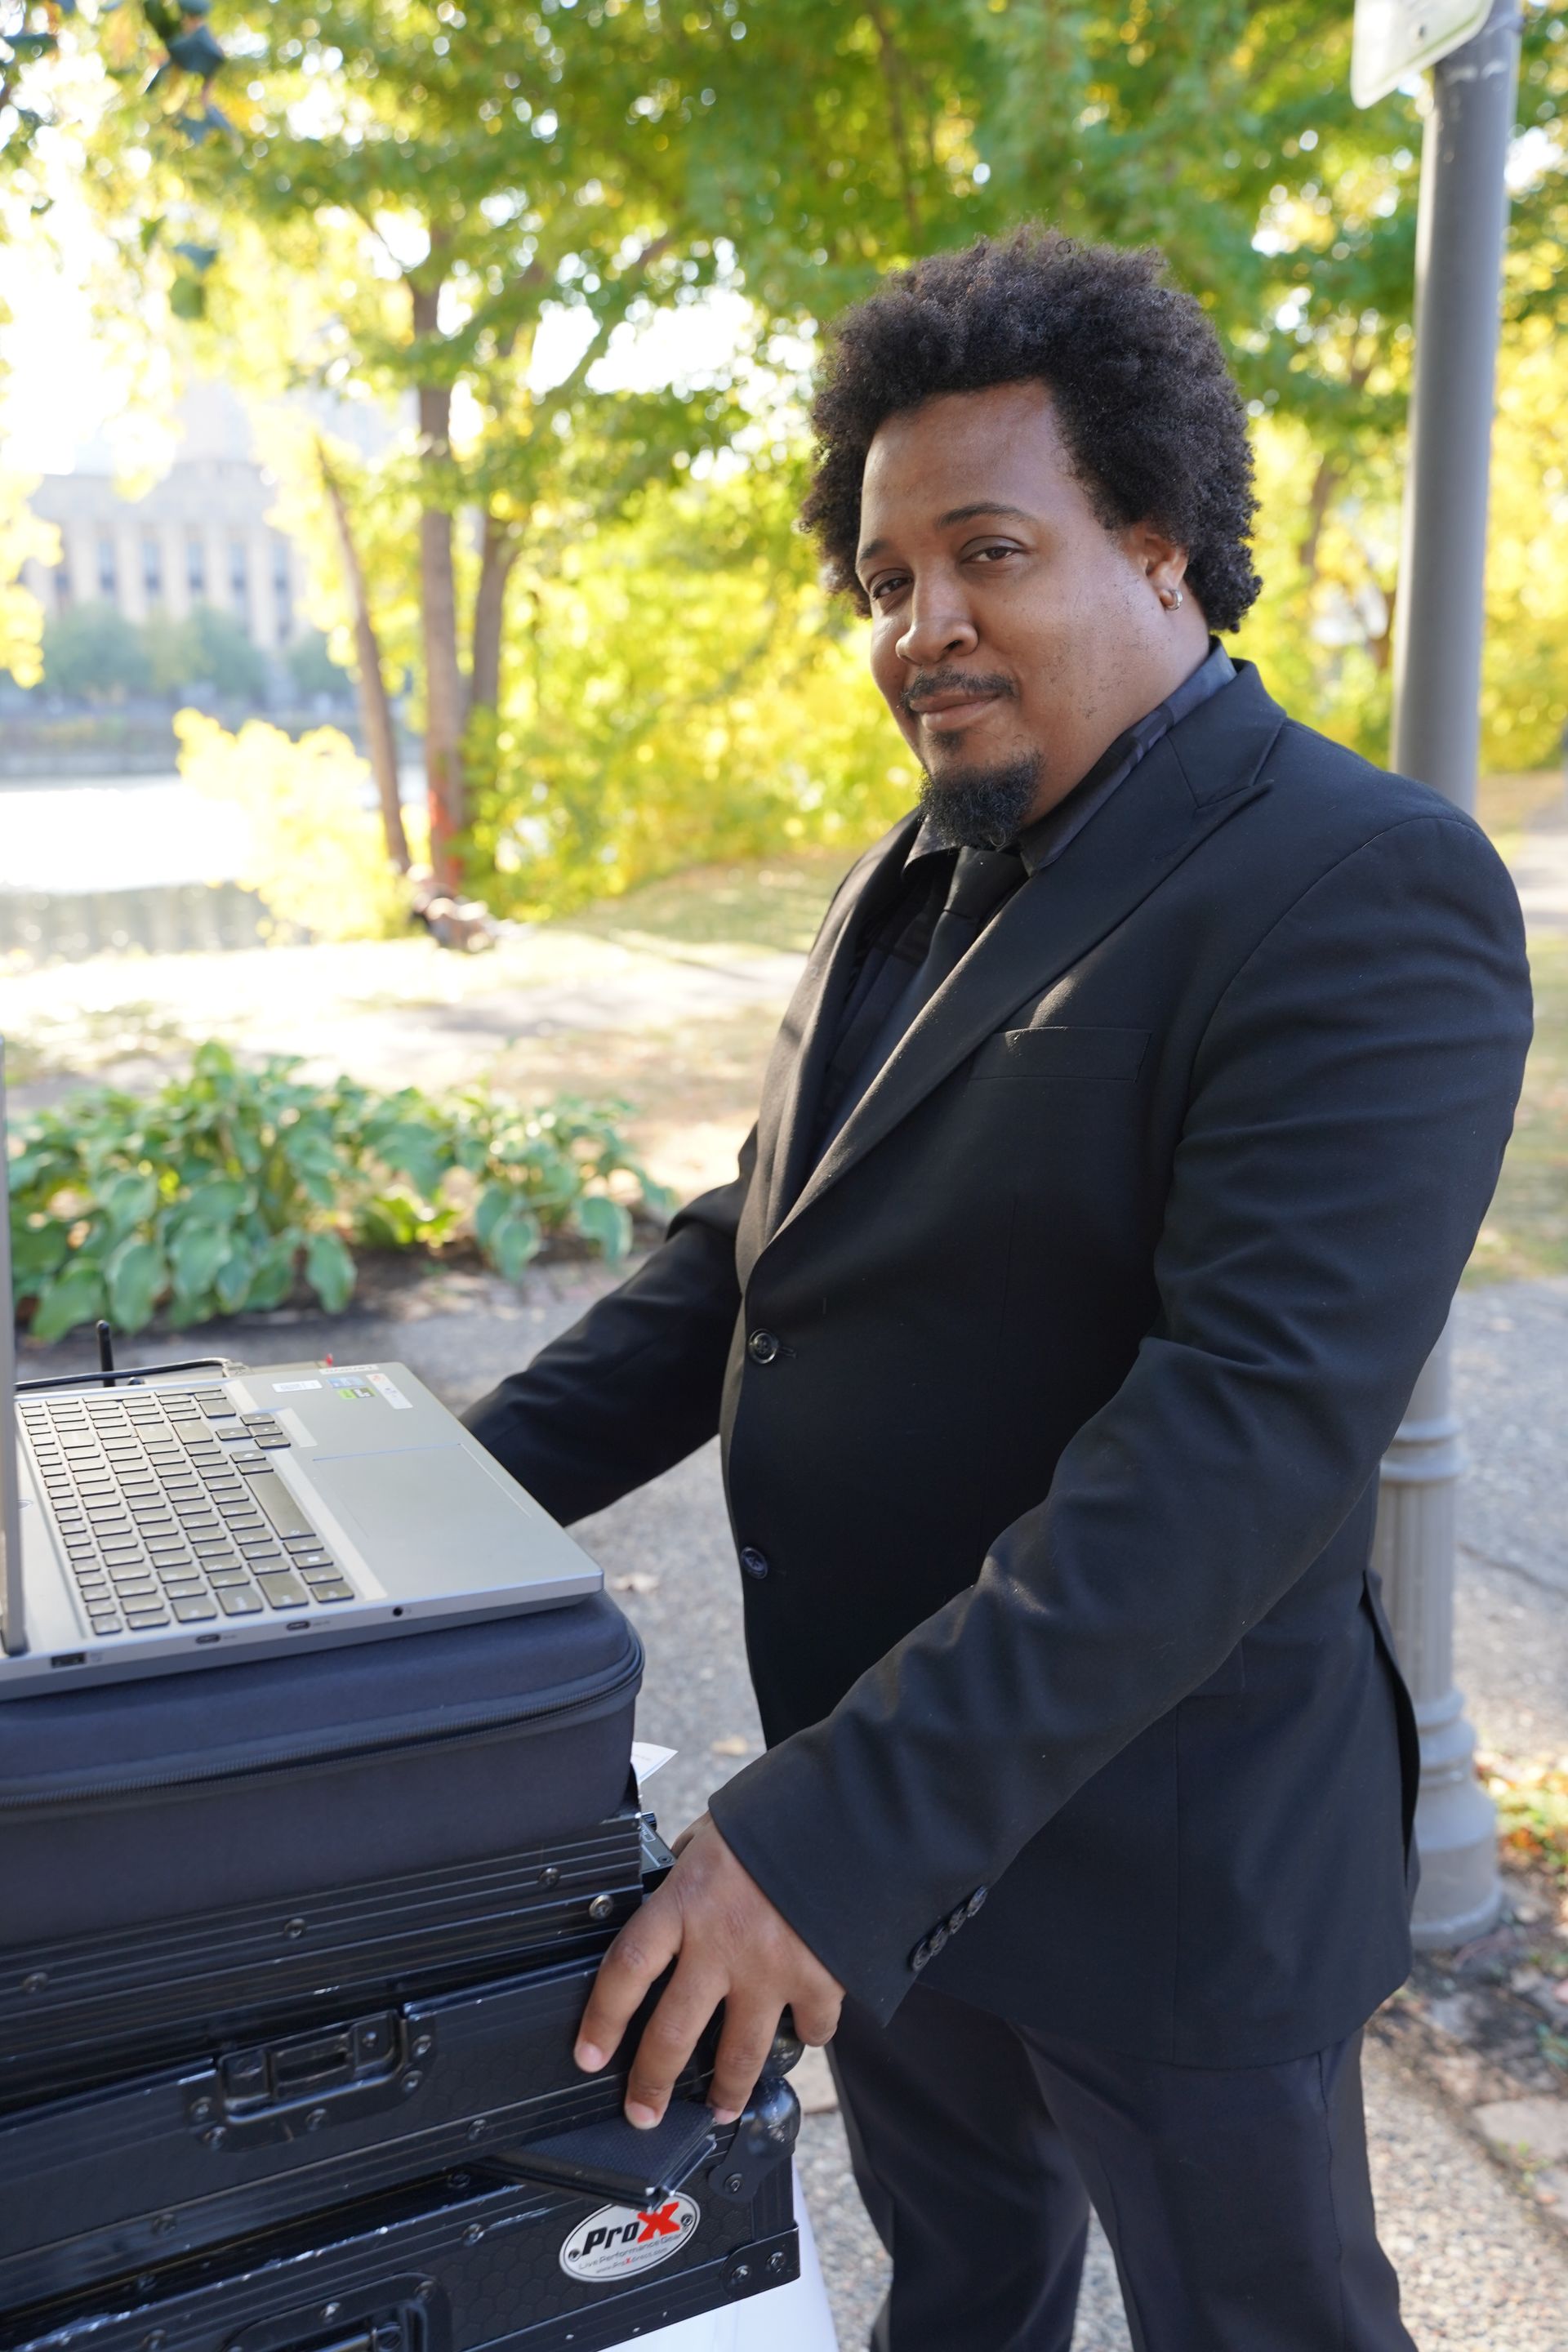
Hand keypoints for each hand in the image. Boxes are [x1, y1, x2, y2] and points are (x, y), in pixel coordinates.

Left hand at [574, 1811, 842, 2127]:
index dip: (602, 2020)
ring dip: (725, 2093)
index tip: (588, 2055)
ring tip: (718, 2111)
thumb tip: (668, 1888)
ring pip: (738, 2056)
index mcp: (685, 1900)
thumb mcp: (710, 1836)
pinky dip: (805, 2036)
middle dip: (652, 2083)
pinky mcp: (819, 1979)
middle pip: (673, 2033)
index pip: (627, 1969)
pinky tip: (798, 2036)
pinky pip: (809, 2030)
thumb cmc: (772, 1818)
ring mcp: (771, 1967)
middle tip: (642, 2113)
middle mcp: (721, 1942)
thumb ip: (685, 1873)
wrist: (846, 1811)